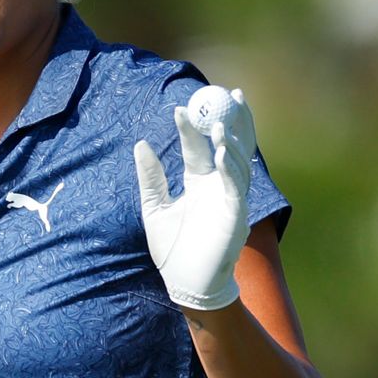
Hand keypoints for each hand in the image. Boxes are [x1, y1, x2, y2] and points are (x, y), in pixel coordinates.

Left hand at [134, 88, 256, 310]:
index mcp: (199, 182)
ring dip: (230, 141)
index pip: (198, 146)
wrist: (185, 284)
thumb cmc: (172, 249)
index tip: (181, 106)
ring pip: (236, 161)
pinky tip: (222, 152)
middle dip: (231, 120)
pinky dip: (231, 167)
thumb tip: (140, 143)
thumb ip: (151, 176)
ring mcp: (230, 198)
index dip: (192, 127)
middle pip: (229, 144)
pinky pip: (237, 186)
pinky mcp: (237, 214)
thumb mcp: (154, 206)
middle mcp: (218, 186)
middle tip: (229, 94)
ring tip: (217, 124)